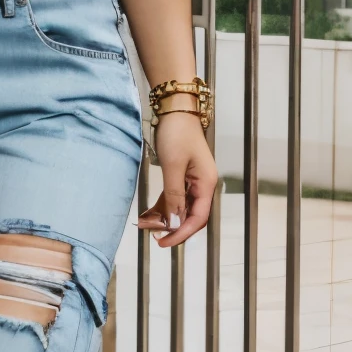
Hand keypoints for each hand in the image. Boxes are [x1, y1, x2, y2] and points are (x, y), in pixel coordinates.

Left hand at [139, 112, 217, 248]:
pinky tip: (148, 213)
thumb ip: (174, 195)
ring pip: (180, 208)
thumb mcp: (173, 166)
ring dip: (164, 217)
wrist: (174, 108)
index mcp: (206, 184)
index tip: (164, 243)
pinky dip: (162, 206)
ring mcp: (192, 180)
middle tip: (151, 234)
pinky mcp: (182, 175)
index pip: (198, 218)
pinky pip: (173, 197)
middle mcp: (202, 185)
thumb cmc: (177, 134)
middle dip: (171, 227)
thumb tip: (173, 222)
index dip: (182, 233)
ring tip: (145, 224)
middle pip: (190, 216)